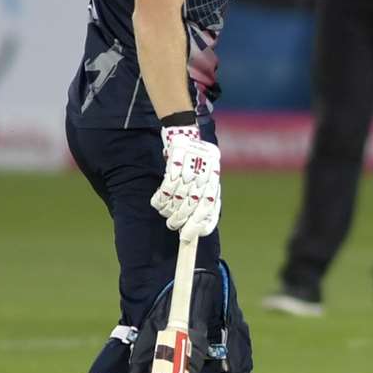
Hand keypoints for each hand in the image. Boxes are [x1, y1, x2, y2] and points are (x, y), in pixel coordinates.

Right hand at [150, 126, 221, 241]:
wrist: (187, 134)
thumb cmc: (195, 163)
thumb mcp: (205, 180)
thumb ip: (203, 202)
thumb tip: (196, 229)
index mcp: (214, 181)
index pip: (209, 210)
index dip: (198, 227)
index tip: (187, 238)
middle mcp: (206, 174)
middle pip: (192, 207)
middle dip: (179, 220)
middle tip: (172, 225)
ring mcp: (193, 167)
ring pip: (177, 199)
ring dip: (168, 209)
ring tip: (165, 211)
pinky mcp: (178, 158)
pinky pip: (167, 186)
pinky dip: (161, 196)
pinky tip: (159, 199)